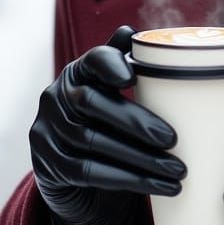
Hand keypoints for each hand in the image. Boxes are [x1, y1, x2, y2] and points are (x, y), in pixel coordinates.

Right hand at [29, 25, 186, 224]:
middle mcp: (55, 97)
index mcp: (78, 73)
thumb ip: (131, 69)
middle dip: (135, 121)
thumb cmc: (108, 127)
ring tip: (177, 170)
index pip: (92, 60)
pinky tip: (160, 186)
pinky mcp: (49, 166)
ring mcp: (46, 132)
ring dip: (140, 158)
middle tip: (172, 139)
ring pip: (93, 142)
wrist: (79, 182)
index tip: (133, 76)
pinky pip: (90, 172)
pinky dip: (129, 179)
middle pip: (91, 103)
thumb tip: (147, 38)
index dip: (110, 64)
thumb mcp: (117, 98)